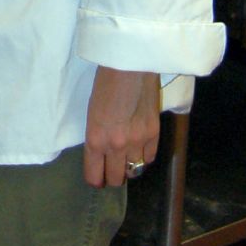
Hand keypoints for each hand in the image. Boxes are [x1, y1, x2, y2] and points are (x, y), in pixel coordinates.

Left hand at [83, 68, 159, 187]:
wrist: (130, 66)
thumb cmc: (105, 83)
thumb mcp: (92, 113)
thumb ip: (97, 136)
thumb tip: (102, 151)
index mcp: (95, 140)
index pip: (94, 175)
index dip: (95, 180)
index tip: (97, 179)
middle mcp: (116, 146)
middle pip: (116, 178)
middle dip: (112, 177)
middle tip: (112, 170)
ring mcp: (137, 142)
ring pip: (135, 171)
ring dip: (130, 167)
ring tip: (127, 159)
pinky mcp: (154, 134)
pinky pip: (150, 158)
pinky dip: (144, 157)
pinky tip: (140, 149)